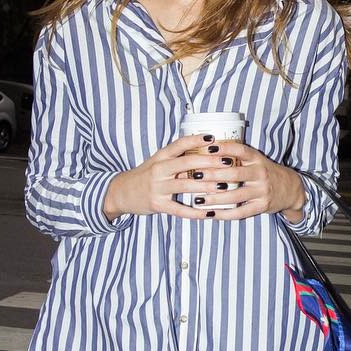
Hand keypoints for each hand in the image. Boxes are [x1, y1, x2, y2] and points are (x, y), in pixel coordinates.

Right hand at [102, 134, 244, 220]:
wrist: (121, 192)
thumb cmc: (147, 175)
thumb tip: (207, 151)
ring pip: (186, 186)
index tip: (213, 137)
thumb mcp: (159, 162)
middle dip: (209, 162)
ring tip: (224, 186)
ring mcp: (158, 188)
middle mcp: (159, 170)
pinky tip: (210, 213)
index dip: (196, 140)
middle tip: (228, 162)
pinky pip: (180, 210)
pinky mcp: (158, 205)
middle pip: (187, 163)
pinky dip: (196, 212)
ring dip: (207, 186)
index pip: (180, 144)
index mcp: (161, 156)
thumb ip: (179, 158)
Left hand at [156, 141, 305, 221]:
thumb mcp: (255, 160)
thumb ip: (236, 156)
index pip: (240, 150)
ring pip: (236, 195)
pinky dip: (224, 214)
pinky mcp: (262, 206)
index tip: (207, 147)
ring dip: (215, 198)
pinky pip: (241, 212)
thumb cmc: (264, 172)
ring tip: (197, 199)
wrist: (289, 188)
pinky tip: (210, 214)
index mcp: (257, 159)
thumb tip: (206, 150)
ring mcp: (262, 191)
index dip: (224, 148)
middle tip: (194, 175)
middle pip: (235, 174)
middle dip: (212, 175)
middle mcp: (260, 174)